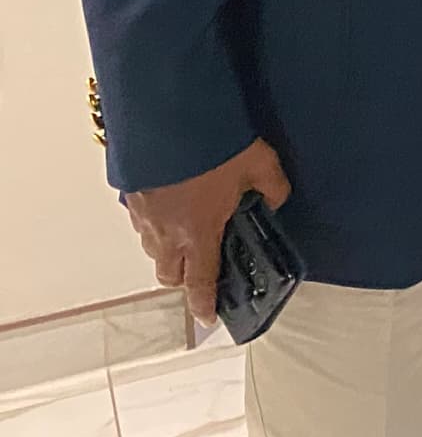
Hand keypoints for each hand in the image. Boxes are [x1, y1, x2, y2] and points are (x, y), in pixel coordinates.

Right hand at [123, 138, 289, 326]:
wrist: (169, 118)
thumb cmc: (217, 146)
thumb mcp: (262, 165)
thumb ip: (274, 189)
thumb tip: (276, 202)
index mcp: (198, 234)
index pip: (200, 281)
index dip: (204, 303)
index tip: (208, 318)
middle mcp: (165, 233)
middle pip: (169, 273)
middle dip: (185, 277)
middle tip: (203, 265)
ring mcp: (144, 216)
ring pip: (152, 250)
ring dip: (168, 251)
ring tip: (189, 232)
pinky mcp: (130, 197)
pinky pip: (142, 224)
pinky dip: (156, 224)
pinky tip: (172, 205)